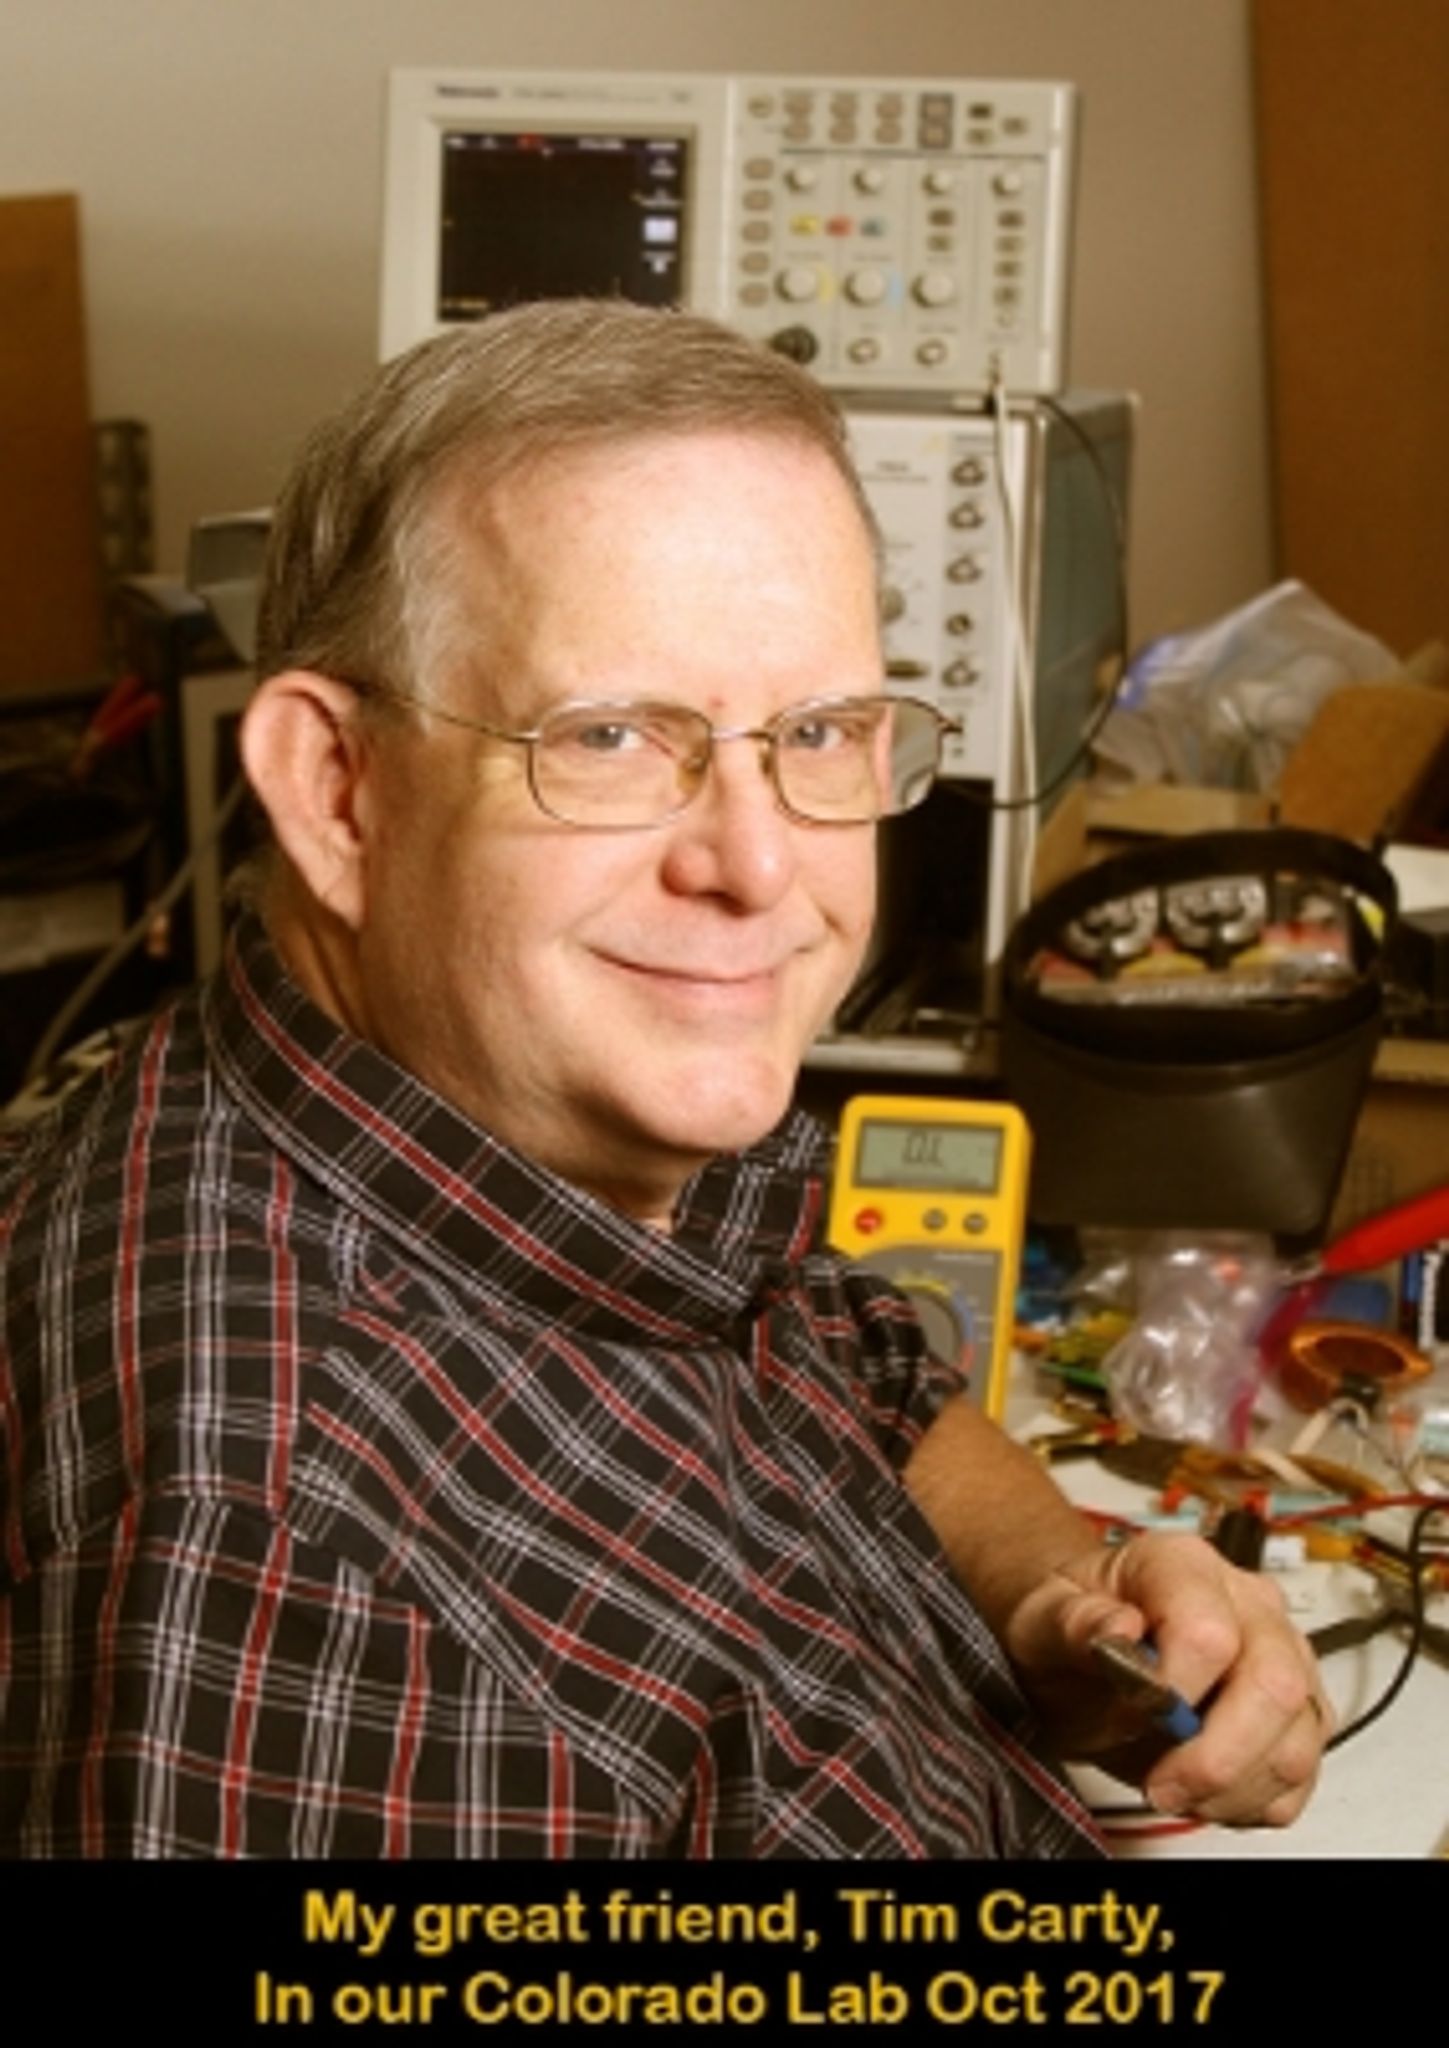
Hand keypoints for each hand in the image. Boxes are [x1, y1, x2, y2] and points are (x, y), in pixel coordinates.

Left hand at [1001, 1530, 1330, 1825]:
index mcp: (1183, 1567)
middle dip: (1217, 1757)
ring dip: (1232, 1787)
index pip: (1209, 1632)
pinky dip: (1251, 1802)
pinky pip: (1299, 1779)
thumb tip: (1117, 1628)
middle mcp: (1248, 1605)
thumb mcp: (1045, 1620)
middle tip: (1161, 1783)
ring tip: (1174, 1785)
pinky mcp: (1296, 1716)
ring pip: (1295, 1741)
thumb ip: (1074, 1622)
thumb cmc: (1073, 1630)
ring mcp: (1283, 1659)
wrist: (1085, 1656)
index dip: (1174, 1690)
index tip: (1133, 1714)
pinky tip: (1203, 1789)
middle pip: (1275, 1687)